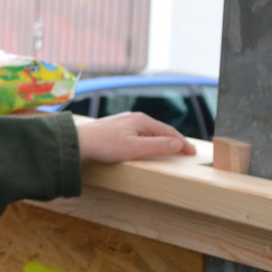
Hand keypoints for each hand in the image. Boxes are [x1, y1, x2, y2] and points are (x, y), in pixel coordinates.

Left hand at [73, 112, 195, 163]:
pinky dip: (150, 140)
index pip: (169, 132)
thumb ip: (158, 146)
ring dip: (163, 140)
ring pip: (150, 132)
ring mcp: (125, 123)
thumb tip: (178, 144)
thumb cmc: (104, 145)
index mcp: (142, 120)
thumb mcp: (135, 148)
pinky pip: (140, 134)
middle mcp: (135, 118)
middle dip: (175, 140)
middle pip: (161, 130)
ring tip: (172, 149)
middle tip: (187, 151)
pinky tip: (148, 146)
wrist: (77, 143)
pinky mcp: (117, 129)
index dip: (183, 143)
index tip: (193, 153)